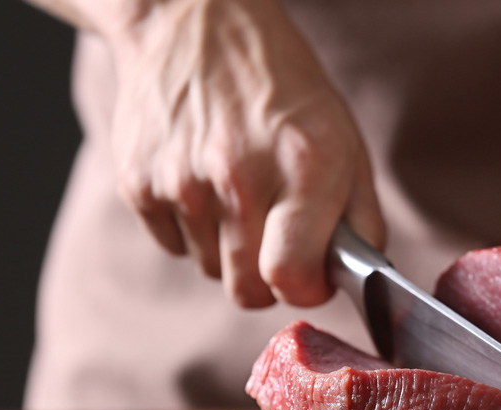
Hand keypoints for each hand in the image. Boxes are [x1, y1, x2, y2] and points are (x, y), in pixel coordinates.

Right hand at [103, 0, 383, 306]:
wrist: (193, 21)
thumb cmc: (281, 87)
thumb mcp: (344, 138)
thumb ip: (361, 216)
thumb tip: (359, 279)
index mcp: (305, 165)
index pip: (292, 278)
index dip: (306, 288)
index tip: (310, 274)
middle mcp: (240, 176)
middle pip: (246, 292)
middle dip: (266, 280)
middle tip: (275, 242)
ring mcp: (183, 181)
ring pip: (209, 270)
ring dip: (228, 248)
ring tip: (237, 191)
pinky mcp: (138, 182)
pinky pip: (172, 245)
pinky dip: (190, 227)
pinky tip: (202, 179)